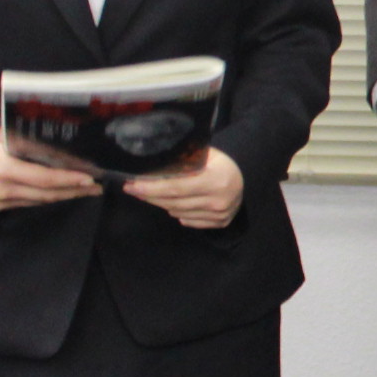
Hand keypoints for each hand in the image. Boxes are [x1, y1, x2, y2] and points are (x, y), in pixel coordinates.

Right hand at [0, 130, 105, 211]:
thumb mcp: (2, 135)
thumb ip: (27, 138)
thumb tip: (61, 135)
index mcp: (1, 167)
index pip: (43, 177)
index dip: (68, 179)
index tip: (90, 177)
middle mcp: (1, 188)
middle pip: (47, 193)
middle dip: (75, 190)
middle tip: (98, 185)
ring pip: (41, 200)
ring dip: (66, 195)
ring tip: (88, 189)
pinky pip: (31, 202)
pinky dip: (49, 197)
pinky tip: (65, 191)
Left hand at [128, 143, 246, 230]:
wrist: (245, 177)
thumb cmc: (219, 162)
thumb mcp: (204, 153)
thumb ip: (183, 158)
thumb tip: (151, 161)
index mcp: (215, 179)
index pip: (175, 187)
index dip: (151, 188)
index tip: (131, 185)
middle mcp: (218, 199)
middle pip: (173, 202)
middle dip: (150, 195)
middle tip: (133, 189)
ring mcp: (220, 214)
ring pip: (178, 212)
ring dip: (162, 203)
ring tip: (152, 194)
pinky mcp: (220, 223)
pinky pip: (188, 221)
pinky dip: (177, 212)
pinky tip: (174, 202)